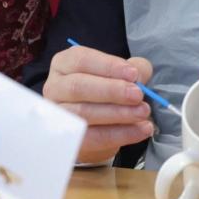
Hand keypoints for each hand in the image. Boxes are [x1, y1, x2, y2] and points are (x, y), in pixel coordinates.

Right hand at [42, 46, 154, 164]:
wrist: (96, 126)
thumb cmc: (105, 91)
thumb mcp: (119, 73)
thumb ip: (133, 68)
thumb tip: (140, 74)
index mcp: (64, 64)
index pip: (81, 60)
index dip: (108, 66)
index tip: (133, 74)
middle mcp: (55, 87)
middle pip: (78, 86)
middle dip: (111, 91)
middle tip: (138, 95)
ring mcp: (58, 114)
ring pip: (84, 113)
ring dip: (118, 114)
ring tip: (143, 113)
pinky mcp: (69, 138)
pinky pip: (93, 137)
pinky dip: (120, 134)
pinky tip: (141, 130)